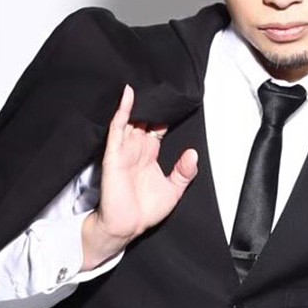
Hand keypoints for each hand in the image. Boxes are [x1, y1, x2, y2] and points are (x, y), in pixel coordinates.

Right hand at [81, 84, 197, 269]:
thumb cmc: (145, 211)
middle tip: (160, 83)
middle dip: (151, 103)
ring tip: (144, 81)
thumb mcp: (174, 190)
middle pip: (144, 119)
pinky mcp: (114, 155)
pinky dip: (122, 112)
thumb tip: (193, 154)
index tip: (173, 99)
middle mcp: (136, 149)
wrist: (126, 227)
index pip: (156, 127)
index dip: (164, 114)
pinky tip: (127, 96)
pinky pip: (117, 129)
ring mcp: (124, 150)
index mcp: (149, 154)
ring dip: (137, 102)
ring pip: (130, 119)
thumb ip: (184, 172)